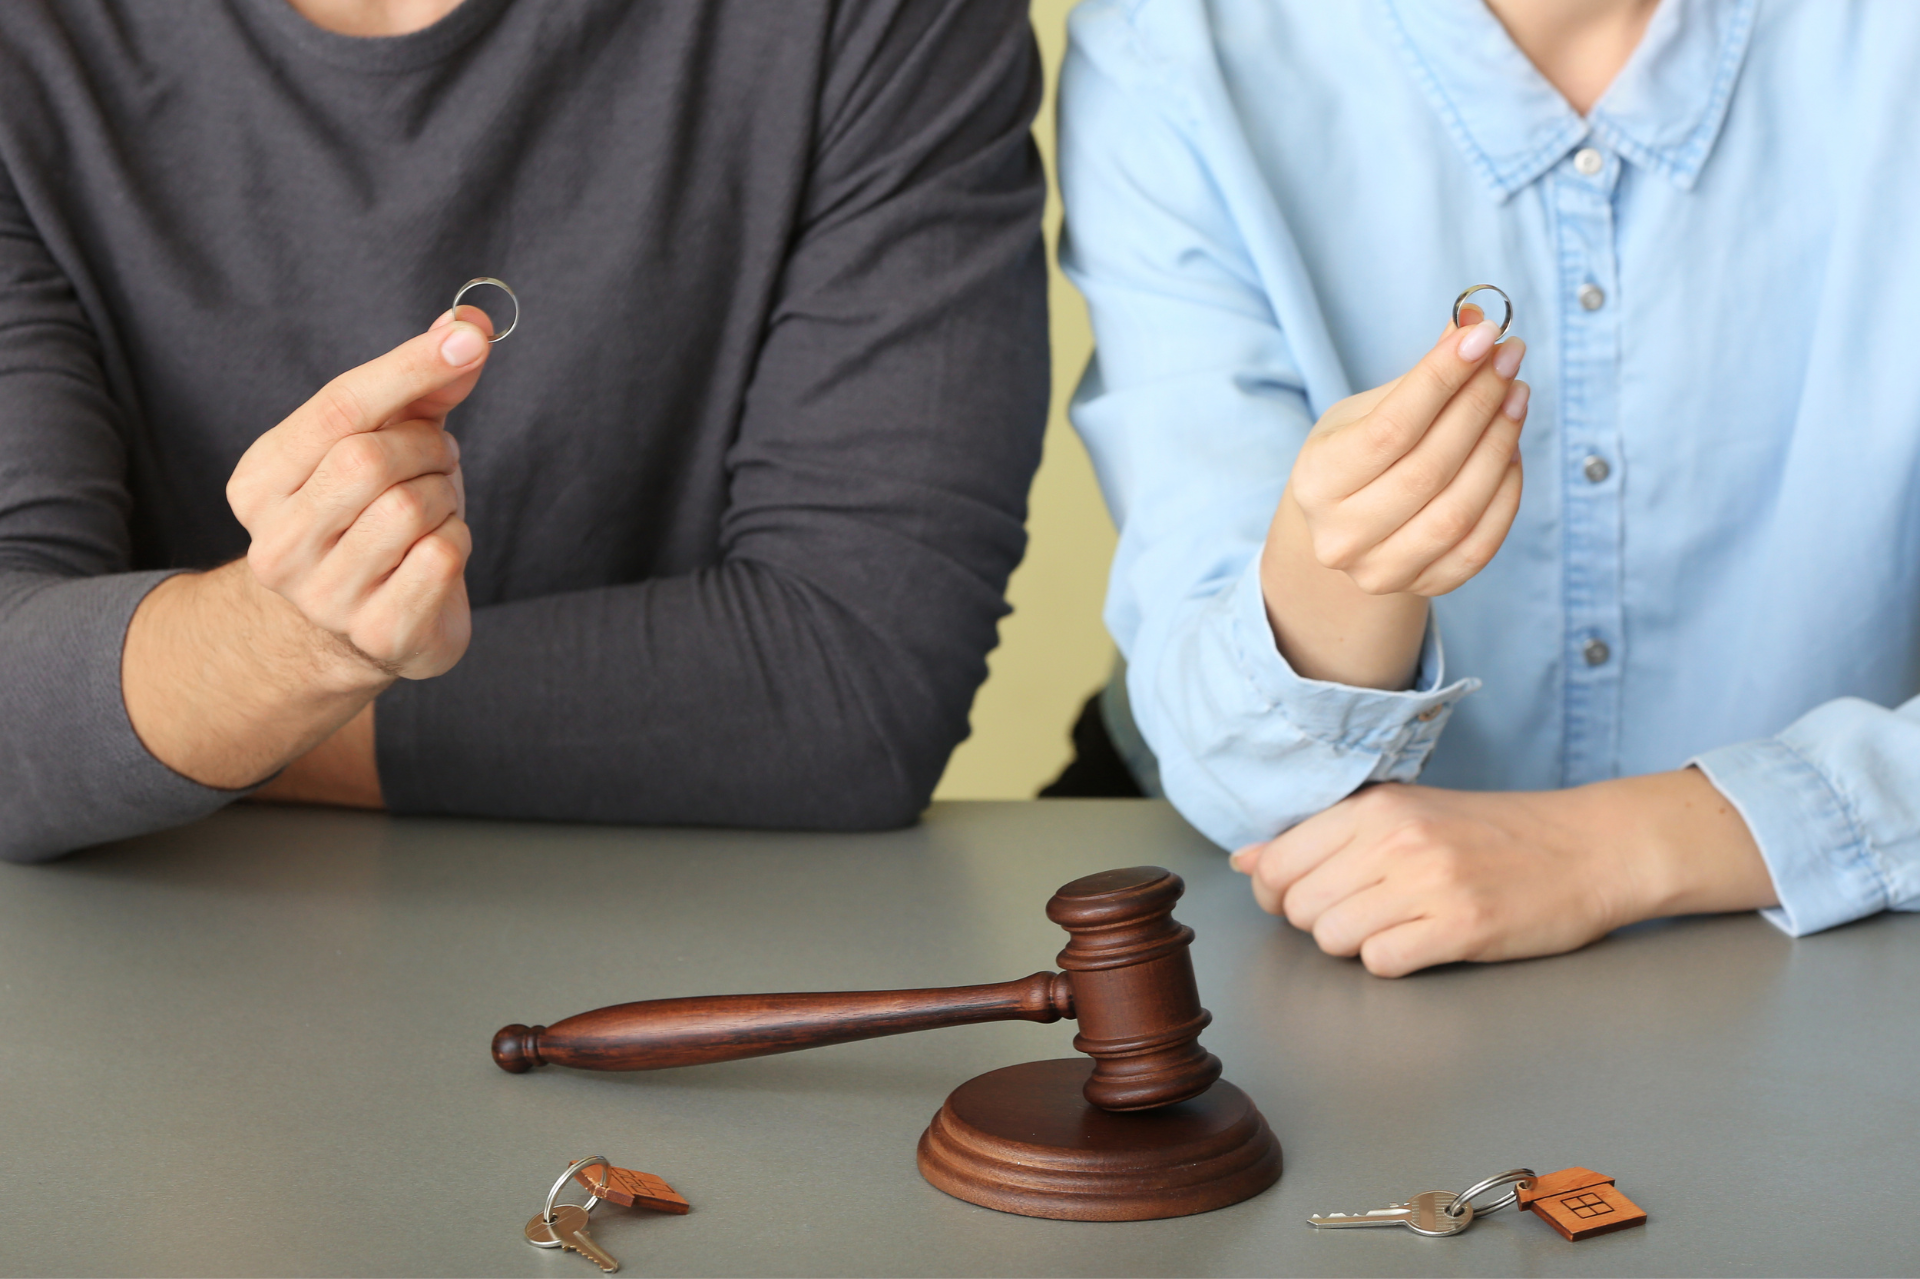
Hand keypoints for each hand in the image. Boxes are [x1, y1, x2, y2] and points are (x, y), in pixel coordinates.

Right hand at [226, 308, 491, 683]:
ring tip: (432, 507)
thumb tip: (468, 325)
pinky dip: (458, 541)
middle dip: (426, 449)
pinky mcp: (378, 634)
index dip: (408, 368)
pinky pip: (442, 557)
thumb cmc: (371, 516)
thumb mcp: (385, 442)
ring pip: (411, 510)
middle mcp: (277, 544)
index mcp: (259, 482)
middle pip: (369, 459)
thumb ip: (421, 384)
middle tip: (436, 460)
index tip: (469, 342)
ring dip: (445, 497)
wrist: (359, 628)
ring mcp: (323, 597)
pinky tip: (437, 551)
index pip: (337, 408)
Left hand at [1229, 771, 1777, 977]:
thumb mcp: (1405, 814)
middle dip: (1319, 921)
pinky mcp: (1461, 927)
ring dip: (1356, 944)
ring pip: (1334, 938)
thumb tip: (1246, 859)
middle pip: (1300, 906)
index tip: (1306, 896)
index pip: (1278, 861)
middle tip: (1364, 912)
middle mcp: (1395, 839)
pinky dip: (1393, 963)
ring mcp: (1429, 883)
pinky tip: (1423, 942)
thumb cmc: (1494, 833)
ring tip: (1398, 926)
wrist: (1589, 847)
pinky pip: (1382, 963)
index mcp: (1376, 807)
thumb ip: (1323, 836)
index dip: (1277, 891)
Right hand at [1259, 309, 1527, 688]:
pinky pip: (1481, 544)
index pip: (1390, 429)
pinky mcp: (1422, 587)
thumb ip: (1421, 375)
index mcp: (1316, 482)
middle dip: (1479, 405)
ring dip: (1500, 446)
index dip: (1441, 380)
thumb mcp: (1367, 411)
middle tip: (1508, 360)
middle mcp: (1341, 535)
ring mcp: (1381, 570)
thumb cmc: (1356, 457)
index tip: (1483, 337)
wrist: (1345, 530)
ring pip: (1458, 509)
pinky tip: (1511, 451)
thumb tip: (1477, 320)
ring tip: (1516, 398)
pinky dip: (1505, 492)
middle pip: (1428, 468)